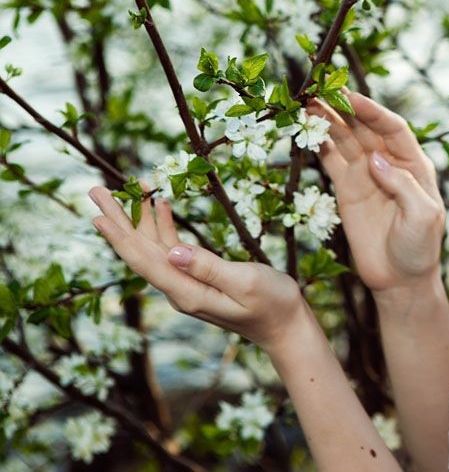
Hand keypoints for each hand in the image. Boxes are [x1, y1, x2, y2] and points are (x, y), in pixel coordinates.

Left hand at [89, 183, 306, 351]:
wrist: (286, 326)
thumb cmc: (273, 303)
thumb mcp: (245, 282)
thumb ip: (209, 267)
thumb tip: (173, 252)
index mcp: (187, 292)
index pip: (145, 261)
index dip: (120, 237)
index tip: (98, 214)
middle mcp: (180, 290)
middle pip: (140, 252)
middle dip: (119, 220)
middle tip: (96, 191)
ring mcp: (187, 284)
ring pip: (154, 248)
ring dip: (139, 218)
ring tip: (127, 189)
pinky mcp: (198, 279)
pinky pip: (171, 250)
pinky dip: (163, 226)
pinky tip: (159, 206)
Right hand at [306, 90, 445, 296]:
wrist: (400, 280)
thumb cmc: (420, 247)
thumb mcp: (423, 217)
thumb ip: (403, 185)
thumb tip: (375, 159)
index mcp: (414, 164)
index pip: (392, 127)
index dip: (371, 110)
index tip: (349, 96)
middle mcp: (389, 163)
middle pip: (364, 127)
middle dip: (344, 108)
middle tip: (320, 90)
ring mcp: (366, 175)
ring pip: (345, 139)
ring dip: (328, 121)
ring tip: (306, 104)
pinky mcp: (347, 190)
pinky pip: (331, 160)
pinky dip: (319, 144)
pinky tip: (306, 129)